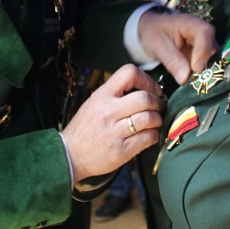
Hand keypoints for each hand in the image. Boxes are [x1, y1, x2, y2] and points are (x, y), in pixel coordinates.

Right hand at [60, 65, 164, 181]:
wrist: (70, 154)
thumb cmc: (84, 128)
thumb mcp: (94, 102)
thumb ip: (115, 94)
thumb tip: (145, 89)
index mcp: (102, 96)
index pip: (129, 74)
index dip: (147, 80)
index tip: (152, 89)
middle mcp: (109, 111)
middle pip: (145, 98)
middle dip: (158, 102)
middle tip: (159, 107)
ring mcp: (115, 131)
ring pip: (150, 118)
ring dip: (158, 119)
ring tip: (155, 121)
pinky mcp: (122, 150)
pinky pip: (148, 138)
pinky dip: (154, 135)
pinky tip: (149, 135)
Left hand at [138, 10, 216, 83]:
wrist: (152, 31)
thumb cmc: (154, 33)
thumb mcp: (158, 45)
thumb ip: (172, 60)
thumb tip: (185, 78)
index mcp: (191, 23)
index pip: (204, 33)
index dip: (203, 50)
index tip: (196, 68)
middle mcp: (203, 33)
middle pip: (213, 48)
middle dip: (207, 66)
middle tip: (197, 82)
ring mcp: (205, 45)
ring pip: (214, 60)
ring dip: (206, 73)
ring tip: (195, 85)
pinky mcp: (204, 57)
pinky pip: (208, 67)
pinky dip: (202, 76)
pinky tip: (195, 84)